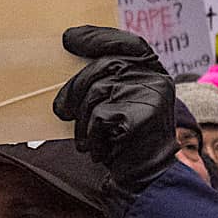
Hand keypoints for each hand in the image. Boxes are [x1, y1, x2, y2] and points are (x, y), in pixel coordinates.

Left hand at [53, 26, 175, 195]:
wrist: (145, 179)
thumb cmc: (126, 141)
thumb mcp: (121, 105)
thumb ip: (109, 82)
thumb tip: (70, 65)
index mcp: (155, 73)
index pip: (127, 43)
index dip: (97, 37)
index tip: (69, 38)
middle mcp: (157, 81)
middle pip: (104, 66)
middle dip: (75, 87)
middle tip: (60, 109)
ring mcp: (150, 98)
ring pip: (96, 92)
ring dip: (82, 119)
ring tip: (87, 139)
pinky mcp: (139, 119)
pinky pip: (98, 117)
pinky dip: (91, 136)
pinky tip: (100, 149)